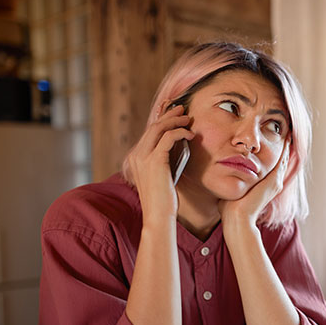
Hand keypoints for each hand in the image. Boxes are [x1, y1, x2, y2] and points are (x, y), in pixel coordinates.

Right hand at [125, 103, 194, 224]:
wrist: (158, 215)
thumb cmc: (163, 200)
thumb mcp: (162, 176)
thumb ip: (164, 161)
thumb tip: (178, 146)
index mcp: (136, 158)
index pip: (148, 133)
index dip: (160, 119)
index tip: (172, 112)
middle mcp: (136, 155)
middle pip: (153, 127)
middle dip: (168, 115)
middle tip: (182, 109)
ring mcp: (143, 157)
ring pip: (159, 128)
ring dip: (175, 120)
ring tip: (188, 119)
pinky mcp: (155, 161)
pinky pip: (168, 137)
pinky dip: (180, 132)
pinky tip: (190, 135)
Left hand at [219, 141, 290, 226]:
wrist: (237, 219)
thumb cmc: (230, 210)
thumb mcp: (232, 191)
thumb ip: (231, 183)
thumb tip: (223, 176)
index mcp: (264, 187)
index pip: (270, 168)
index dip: (271, 157)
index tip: (270, 145)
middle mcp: (272, 184)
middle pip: (281, 163)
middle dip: (282, 150)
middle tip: (285, 135)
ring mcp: (275, 182)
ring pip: (283, 161)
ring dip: (285, 148)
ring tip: (288, 135)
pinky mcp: (274, 180)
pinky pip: (282, 161)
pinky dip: (285, 150)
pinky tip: (286, 139)